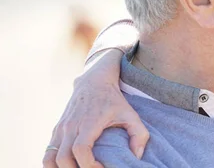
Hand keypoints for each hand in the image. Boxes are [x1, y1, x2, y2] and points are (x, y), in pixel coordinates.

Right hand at [42, 49, 148, 167]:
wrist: (94, 81)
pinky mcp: (56, 130)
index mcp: (89, 122)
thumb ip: (139, 134)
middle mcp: (71, 126)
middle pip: (63, 158)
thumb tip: (137, 156)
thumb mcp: (131, 113)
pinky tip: (68, 167)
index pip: (80, 149)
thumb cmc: (113, 99)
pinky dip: (53, 164)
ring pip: (50, 158)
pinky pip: (47, 153)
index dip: (89, 164)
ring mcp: (60, 128)